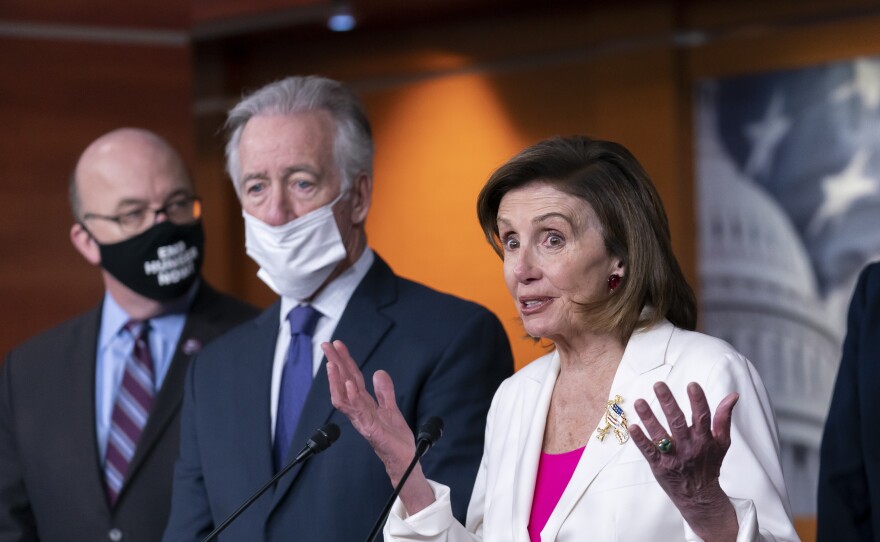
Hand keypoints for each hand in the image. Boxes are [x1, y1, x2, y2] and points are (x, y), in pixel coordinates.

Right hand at [323, 340, 414, 480]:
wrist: (405, 460)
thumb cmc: (396, 439)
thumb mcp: (391, 409)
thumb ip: (384, 392)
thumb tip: (379, 372)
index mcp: (364, 404)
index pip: (351, 378)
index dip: (344, 360)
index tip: (337, 344)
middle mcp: (359, 410)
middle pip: (343, 383)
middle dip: (334, 363)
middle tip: (326, 345)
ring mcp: (362, 420)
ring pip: (343, 398)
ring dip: (337, 380)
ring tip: (331, 363)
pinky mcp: (370, 429)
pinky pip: (358, 411)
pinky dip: (352, 397)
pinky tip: (349, 384)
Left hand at [629, 382, 738, 540]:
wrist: (700, 496)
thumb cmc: (709, 463)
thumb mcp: (722, 442)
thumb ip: (724, 418)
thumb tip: (733, 395)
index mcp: (704, 439)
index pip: (702, 417)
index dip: (698, 401)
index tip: (692, 385)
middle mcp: (689, 446)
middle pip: (677, 422)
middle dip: (668, 402)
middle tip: (658, 385)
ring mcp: (673, 457)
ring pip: (660, 435)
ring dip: (649, 418)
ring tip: (639, 402)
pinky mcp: (660, 465)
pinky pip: (649, 451)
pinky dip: (640, 440)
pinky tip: (633, 427)